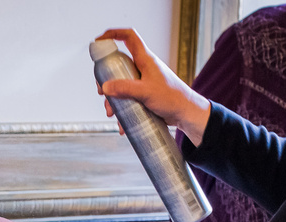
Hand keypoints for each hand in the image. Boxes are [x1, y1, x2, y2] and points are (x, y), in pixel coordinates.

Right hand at [95, 28, 210, 145]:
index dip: (113, 34)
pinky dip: (122, 110)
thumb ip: (125, 88)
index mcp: (145, 60)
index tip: (100, 41)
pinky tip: (121, 123)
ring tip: (111, 112)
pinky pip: (128, 99)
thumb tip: (106, 87)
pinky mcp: (144, 95)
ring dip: (113, 99)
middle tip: (101, 91)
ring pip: (121, 85)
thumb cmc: (171, 98)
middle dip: (107, 79)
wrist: (186, 113)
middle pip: (119, 65)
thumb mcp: (145, 92)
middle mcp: (143, 68)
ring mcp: (143, 82)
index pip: (129, 37)